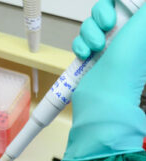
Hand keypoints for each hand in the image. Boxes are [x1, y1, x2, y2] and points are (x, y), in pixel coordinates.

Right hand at [64, 0, 145, 160]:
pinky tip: (85, 55)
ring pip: (89, 26)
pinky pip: (79, 42)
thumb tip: (141, 5)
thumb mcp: (142, 26)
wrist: (104, 94)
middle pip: (102, 11)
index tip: (113, 14)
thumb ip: (143, 10)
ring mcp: (104, 47)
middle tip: (107, 27)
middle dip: (99, 17)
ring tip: (95, 48)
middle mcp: (122, 36)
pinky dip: (79, 46)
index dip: (111, 5)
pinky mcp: (89, 58)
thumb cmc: (125, 65)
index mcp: (137, 28)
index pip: (121, 5)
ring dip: (88, 34)